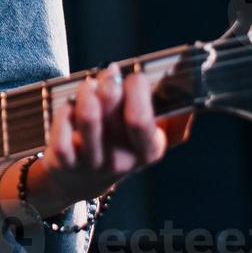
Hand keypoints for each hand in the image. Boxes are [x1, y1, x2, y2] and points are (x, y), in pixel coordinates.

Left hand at [0, 65, 194, 216]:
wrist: (81, 180)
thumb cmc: (118, 145)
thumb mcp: (148, 137)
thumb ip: (171, 117)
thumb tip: (189, 90)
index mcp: (148, 151)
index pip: (143, 121)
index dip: (138, 92)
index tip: (135, 74)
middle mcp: (121, 161)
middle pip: (116, 115)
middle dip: (113, 85)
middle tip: (109, 72)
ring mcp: (92, 163)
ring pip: (88, 119)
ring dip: (87, 92)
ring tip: (88, 83)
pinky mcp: (65, 162)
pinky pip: (62, 134)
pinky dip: (63, 113)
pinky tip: (68, 106)